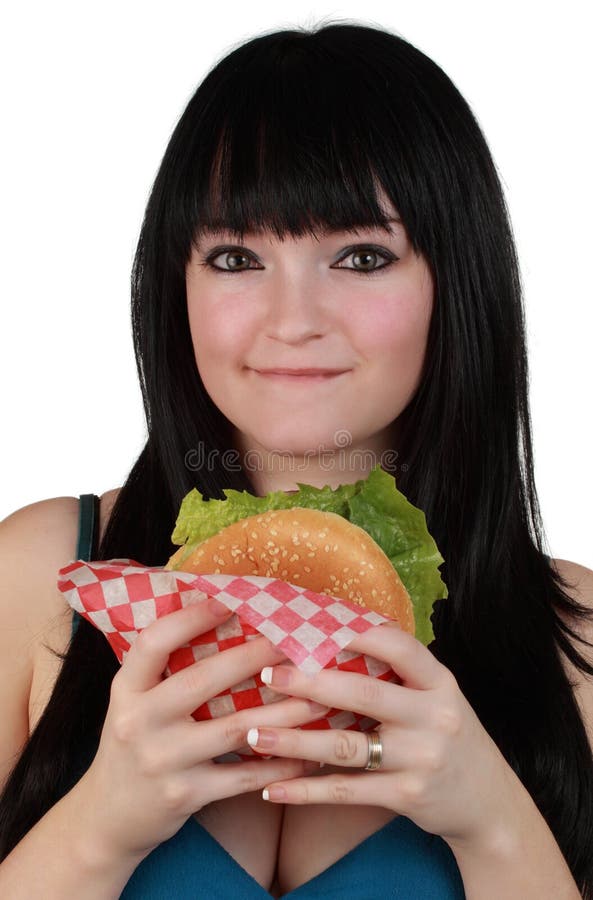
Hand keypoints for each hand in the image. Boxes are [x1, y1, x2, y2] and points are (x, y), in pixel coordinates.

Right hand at [75, 600, 327, 861]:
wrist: (108, 820)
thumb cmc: (134, 744)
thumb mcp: (134, 702)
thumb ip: (166, 668)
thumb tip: (220, 613)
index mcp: (126, 689)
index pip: (153, 642)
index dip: (191, 617)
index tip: (230, 599)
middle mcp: (139, 722)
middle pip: (202, 680)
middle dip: (254, 656)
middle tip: (294, 639)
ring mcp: (162, 761)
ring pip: (235, 729)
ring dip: (284, 712)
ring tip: (321, 697)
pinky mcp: (184, 795)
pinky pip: (243, 777)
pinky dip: (280, 765)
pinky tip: (310, 755)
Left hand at [247, 622, 514, 847]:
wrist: (488, 804)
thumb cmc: (446, 736)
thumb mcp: (436, 697)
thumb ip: (397, 673)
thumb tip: (334, 634)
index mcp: (440, 681)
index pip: (396, 645)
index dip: (352, 631)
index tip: (308, 620)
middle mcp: (434, 716)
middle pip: (363, 692)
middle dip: (310, 681)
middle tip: (266, 673)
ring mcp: (421, 758)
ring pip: (346, 746)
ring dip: (294, 740)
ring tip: (253, 733)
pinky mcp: (407, 796)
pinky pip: (346, 791)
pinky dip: (305, 789)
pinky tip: (272, 787)